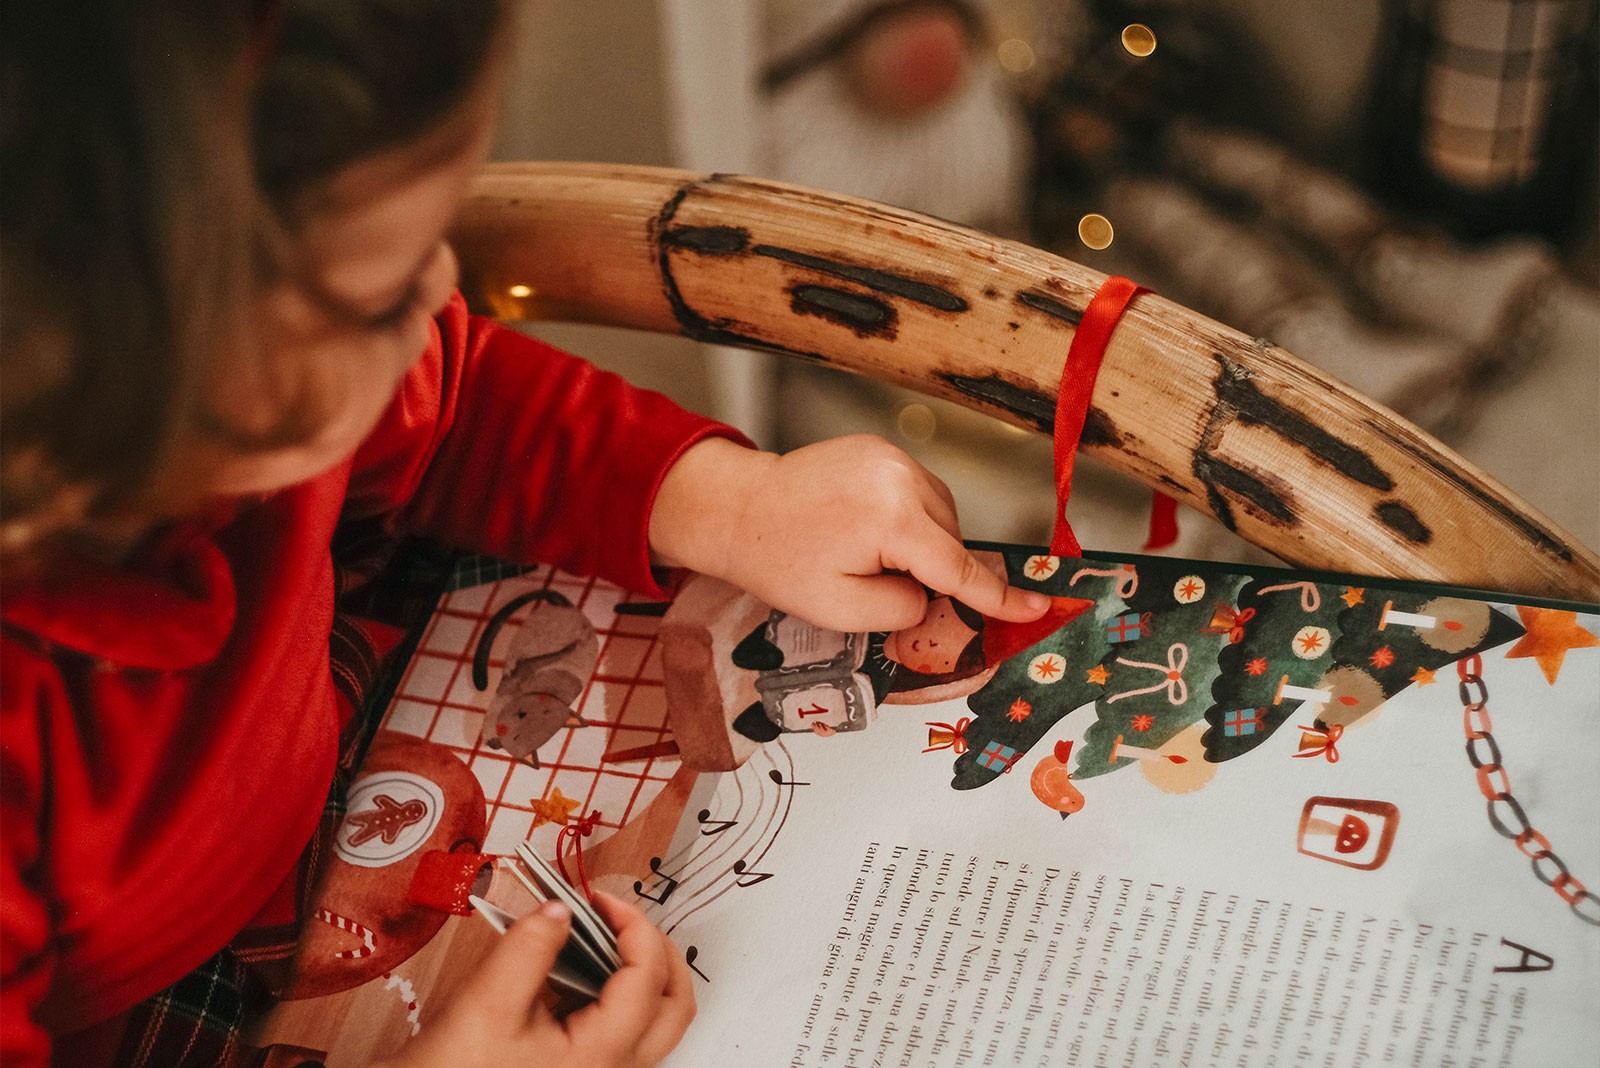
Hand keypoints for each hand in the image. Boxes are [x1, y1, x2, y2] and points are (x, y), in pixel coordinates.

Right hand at [376, 894, 694, 1067]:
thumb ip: (529, 947)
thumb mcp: (486, 1003)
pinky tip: (576, 969)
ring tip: (600, 937)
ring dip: (639, 971)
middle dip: (655, 950)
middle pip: (674, 1005)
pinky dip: (614, 993)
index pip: (647, 977)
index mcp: (600, 1056)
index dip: (632, 925)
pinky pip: (623, 1031)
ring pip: (653, 1020)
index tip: (599, 899)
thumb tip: (560, 909)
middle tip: (618, 917)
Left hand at [650, 435, 1051, 632]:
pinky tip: (867, 529)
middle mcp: (899, 477)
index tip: (1037, 607)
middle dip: (928, 571)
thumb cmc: (779, 560)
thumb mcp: (843, 610)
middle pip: (949, 542)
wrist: (740, 509)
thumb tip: (932, 594)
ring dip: (919, 543)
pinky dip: (907, 519)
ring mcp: (890, 456)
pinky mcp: (880, 449)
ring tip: (863, 553)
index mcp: (890, 520)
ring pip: (940, 517)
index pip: (958, 569)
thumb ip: (903, 609)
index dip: (999, 596)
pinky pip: (919, 494)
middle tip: (874, 582)